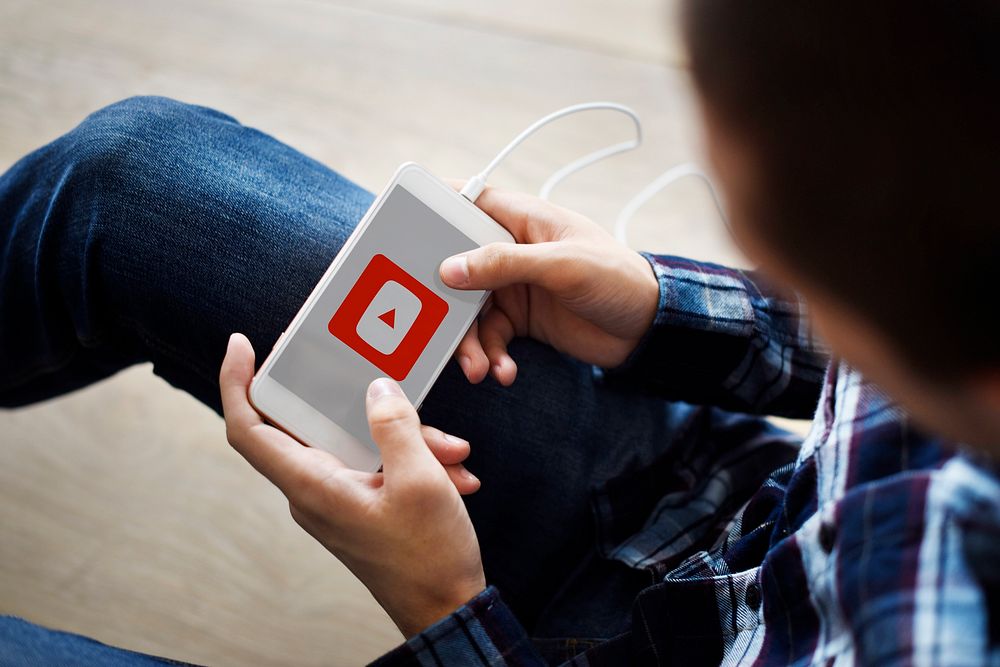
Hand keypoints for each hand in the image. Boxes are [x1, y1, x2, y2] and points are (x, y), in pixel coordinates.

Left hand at [220, 333, 485, 636]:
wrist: (446, 609)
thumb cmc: (428, 558)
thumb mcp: (420, 482)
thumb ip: (395, 427)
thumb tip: (376, 388)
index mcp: (312, 486)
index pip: (248, 429)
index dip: (236, 383)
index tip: (241, 346)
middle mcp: (314, 492)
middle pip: (308, 425)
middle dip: (353, 400)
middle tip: (365, 365)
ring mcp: (337, 499)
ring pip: (356, 443)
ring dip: (404, 436)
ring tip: (450, 448)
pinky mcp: (361, 505)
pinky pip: (377, 464)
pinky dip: (411, 459)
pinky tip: (454, 470)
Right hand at [440, 185, 658, 384]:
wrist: (649, 330)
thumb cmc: (617, 278)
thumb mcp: (562, 265)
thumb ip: (505, 263)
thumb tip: (449, 269)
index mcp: (522, 219)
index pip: (466, 202)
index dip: (432, 212)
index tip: (399, 231)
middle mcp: (511, 250)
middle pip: (456, 265)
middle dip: (442, 298)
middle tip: (430, 323)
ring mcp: (513, 287)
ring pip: (468, 310)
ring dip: (468, 341)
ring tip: (478, 368)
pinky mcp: (520, 320)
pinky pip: (489, 338)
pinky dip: (490, 356)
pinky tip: (503, 372)